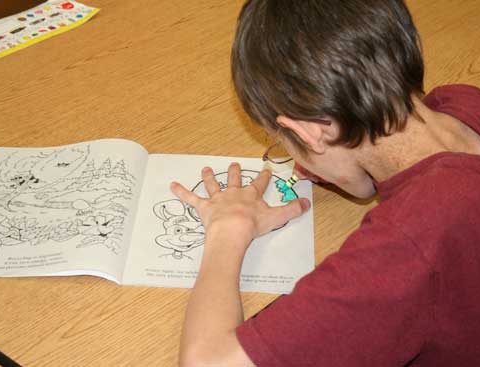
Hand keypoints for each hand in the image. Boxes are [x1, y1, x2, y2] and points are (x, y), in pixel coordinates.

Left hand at [170, 162, 310, 245]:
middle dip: (234, 172)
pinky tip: (171, 185)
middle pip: (234, 180)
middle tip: (234, 164)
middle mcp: (234, 194)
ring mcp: (218, 200)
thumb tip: (307, 203)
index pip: (259, 183)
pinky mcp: (204, 208)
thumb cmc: (253, 225)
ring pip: (212, 185)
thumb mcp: (277, 217)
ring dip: (209, 178)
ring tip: (205, 169)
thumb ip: (292, 209)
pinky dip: (181, 192)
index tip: (265, 169)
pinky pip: (191, 199)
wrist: (233, 230)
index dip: (263, 176)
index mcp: (251, 195)